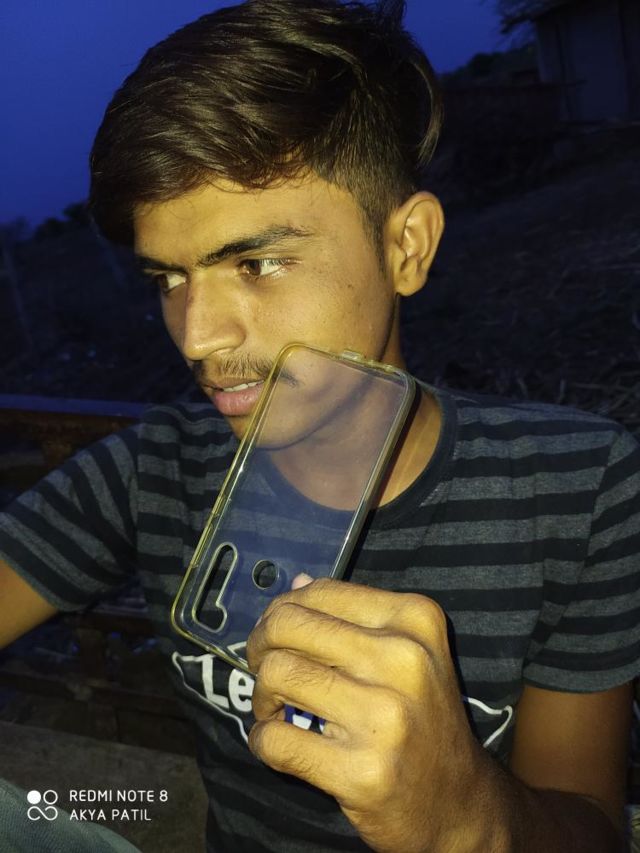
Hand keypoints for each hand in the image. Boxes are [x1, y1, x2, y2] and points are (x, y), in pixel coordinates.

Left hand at [246, 578, 493, 851]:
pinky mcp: (362, 772)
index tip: (277, 637)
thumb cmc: (423, 717)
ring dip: (262, 696)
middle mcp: (404, 660)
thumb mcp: (406, 652)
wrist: (459, 801)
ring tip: (278, 710)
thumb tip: (296, 585)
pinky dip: (263, 741)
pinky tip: (281, 744)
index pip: (320, 592)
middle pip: (287, 625)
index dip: (282, 612)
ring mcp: (385, 718)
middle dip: (261, 647)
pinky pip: (275, 740)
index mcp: (415, 619)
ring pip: (277, 675)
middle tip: (266, 670)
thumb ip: (351, 617)